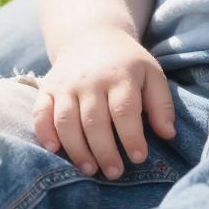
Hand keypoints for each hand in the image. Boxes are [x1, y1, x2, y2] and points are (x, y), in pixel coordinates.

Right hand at [31, 30, 176, 177]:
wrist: (91, 35)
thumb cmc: (127, 64)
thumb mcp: (152, 75)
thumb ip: (162, 104)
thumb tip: (168, 134)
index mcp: (120, 75)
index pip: (124, 110)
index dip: (131, 137)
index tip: (139, 158)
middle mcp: (90, 80)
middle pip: (94, 120)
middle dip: (104, 151)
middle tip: (114, 173)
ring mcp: (65, 84)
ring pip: (66, 121)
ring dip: (76, 149)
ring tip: (90, 169)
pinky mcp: (47, 88)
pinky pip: (40, 112)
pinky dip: (44, 132)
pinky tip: (54, 150)